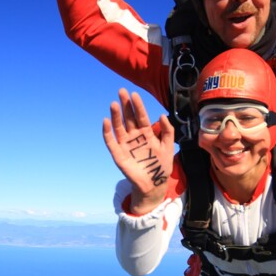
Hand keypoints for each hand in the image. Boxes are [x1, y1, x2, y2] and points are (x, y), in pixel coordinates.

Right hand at [103, 89, 175, 213]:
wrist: (154, 184)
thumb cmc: (162, 165)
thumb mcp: (169, 146)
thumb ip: (168, 131)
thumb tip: (162, 115)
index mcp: (147, 133)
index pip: (141, 116)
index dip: (138, 105)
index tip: (134, 94)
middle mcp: (134, 136)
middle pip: (128, 118)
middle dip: (125, 105)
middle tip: (122, 91)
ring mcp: (125, 144)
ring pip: (119, 126)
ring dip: (116, 115)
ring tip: (114, 104)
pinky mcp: (118, 153)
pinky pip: (111, 141)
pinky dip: (107, 132)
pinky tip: (106, 121)